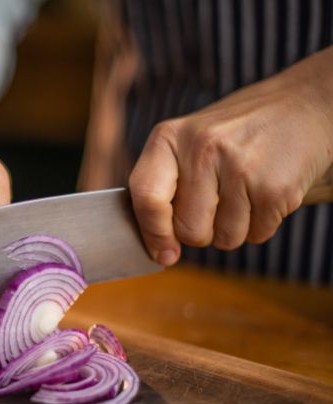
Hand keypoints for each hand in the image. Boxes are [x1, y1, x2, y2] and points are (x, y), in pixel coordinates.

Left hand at [129, 47, 332, 265]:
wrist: (304, 103)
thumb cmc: (237, 132)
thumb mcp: (189, 142)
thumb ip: (166, 186)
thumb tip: (160, 249)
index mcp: (169, 138)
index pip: (146, 196)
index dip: (153, 233)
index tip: (165, 254)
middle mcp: (202, 149)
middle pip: (188, 230)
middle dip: (203, 231)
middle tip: (218, 202)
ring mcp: (240, 167)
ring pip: (224, 239)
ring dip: (235, 228)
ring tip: (245, 191)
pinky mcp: (274, 187)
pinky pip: (257, 235)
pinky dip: (262, 224)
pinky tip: (266, 191)